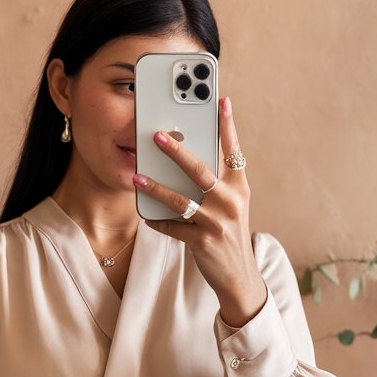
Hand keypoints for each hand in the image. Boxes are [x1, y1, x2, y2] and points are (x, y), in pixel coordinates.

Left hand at [133, 95, 267, 327]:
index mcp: (239, 187)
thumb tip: (188, 157)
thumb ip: (217, 182)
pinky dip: (157, 220)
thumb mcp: (231, 205)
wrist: (239, 276)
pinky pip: (173, 227)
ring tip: (137, 177)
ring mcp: (217, 223)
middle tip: (158, 135)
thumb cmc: (229, 233)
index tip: (221, 100)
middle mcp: (231, 201)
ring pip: (182, 200)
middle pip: (201, 171)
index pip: (233, 150)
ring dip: (157, 187)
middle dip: (178, 151)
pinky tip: (144, 214)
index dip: (227, 125)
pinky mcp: (203, 242)